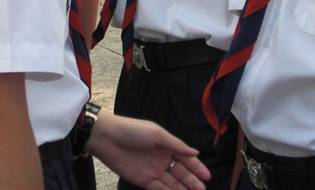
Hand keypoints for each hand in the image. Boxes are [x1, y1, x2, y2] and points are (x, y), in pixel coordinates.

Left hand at [87, 111, 210, 189]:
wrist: (108, 138)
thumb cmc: (133, 131)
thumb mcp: (157, 134)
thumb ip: (176, 145)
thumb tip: (196, 152)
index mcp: (167, 145)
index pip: (185, 158)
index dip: (196, 167)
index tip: (206, 176)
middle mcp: (162, 158)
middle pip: (180, 172)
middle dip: (191, 180)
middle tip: (202, 189)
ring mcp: (153, 170)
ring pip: (172, 182)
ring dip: (182, 188)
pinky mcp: (143, 180)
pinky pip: (159, 188)